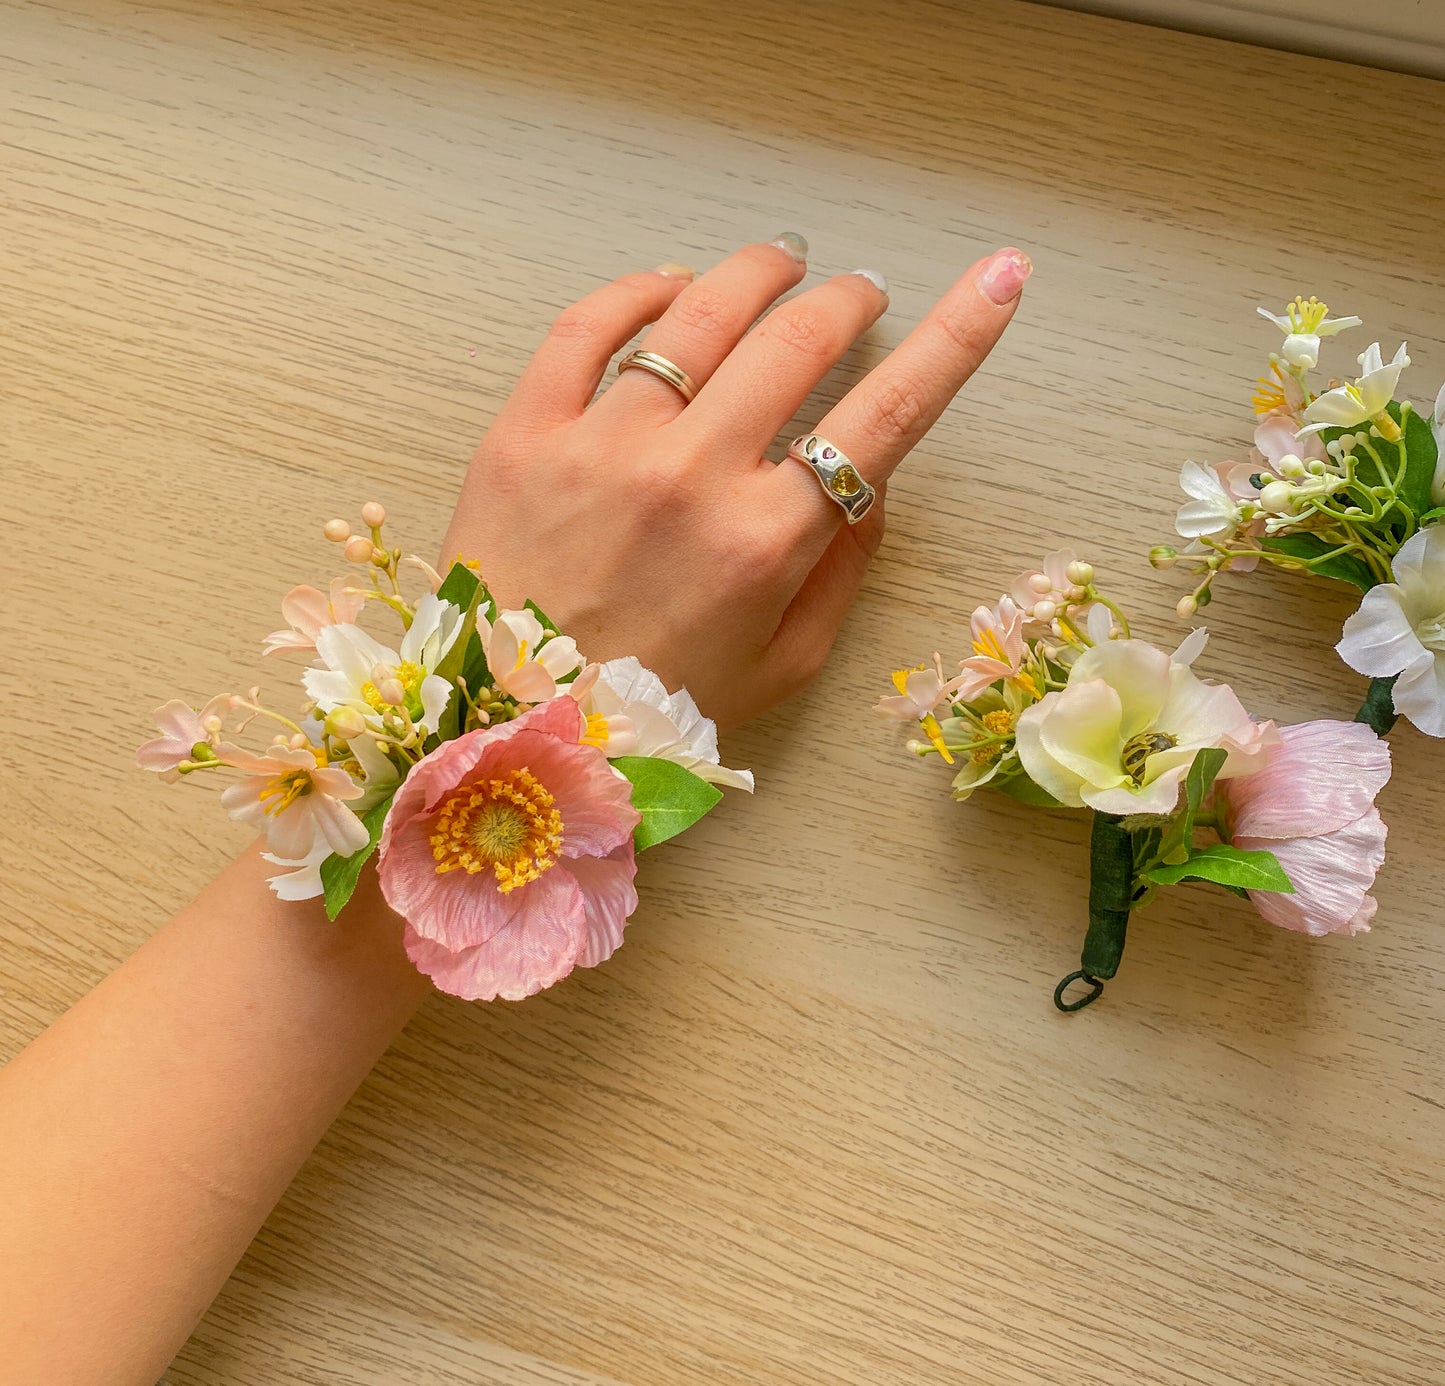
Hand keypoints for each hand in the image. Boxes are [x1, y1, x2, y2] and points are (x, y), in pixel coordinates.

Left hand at [442, 235, 1029, 727]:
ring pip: (700, 313)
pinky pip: (588, 325)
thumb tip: (871, 485)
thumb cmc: (653, 710)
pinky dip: (641, 289)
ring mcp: (602, 445)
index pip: (886, 415)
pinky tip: (673, 285)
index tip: (1000, 277)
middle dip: (847, 300)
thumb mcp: (780, 667)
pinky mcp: (525, 431)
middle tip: (859, 292)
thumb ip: (839, 572)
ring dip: (758, 273)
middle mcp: (691, 477)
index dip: (957, 336)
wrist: (507, 728)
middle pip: (796, 340)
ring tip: (782, 262)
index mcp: (765, 542)